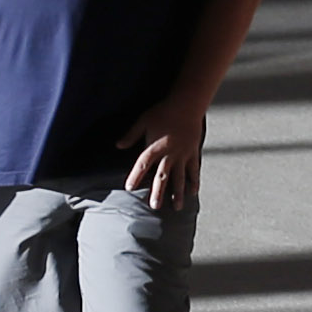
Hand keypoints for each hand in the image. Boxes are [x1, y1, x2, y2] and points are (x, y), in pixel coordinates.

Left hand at [119, 98, 210, 212]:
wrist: (188, 104)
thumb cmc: (164, 111)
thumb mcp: (143, 120)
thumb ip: (131, 134)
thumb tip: (118, 145)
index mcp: (155, 146)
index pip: (143, 164)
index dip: (135, 176)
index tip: (129, 187)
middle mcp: (169, 153)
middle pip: (162, 176)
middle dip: (158, 192)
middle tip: (155, 206)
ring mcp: (183, 154)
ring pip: (180, 177)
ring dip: (178, 193)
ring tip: (177, 207)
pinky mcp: (193, 152)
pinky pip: (194, 169)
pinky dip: (194, 181)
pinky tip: (193, 192)